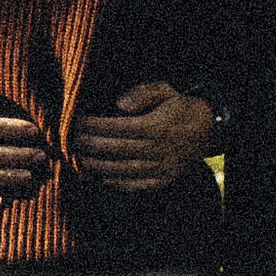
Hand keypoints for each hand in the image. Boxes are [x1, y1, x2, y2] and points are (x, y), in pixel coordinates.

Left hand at [69, 79, 216, 193]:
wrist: (206, 130)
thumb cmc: (178, 108)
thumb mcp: (166, 91)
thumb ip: (143, 93)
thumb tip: (120, 105)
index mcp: (156, 127)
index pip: (118, 127)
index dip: (94, 125)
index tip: (75, 121)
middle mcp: (158, 150)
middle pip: (116, 150)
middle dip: (89, 146)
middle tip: (69, 141)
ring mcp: (161, 168)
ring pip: (123, 170)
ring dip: (98, 166)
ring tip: (78, 159)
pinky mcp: (163, 180)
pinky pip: (136, 185)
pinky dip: (117, 182)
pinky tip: (101, 176)